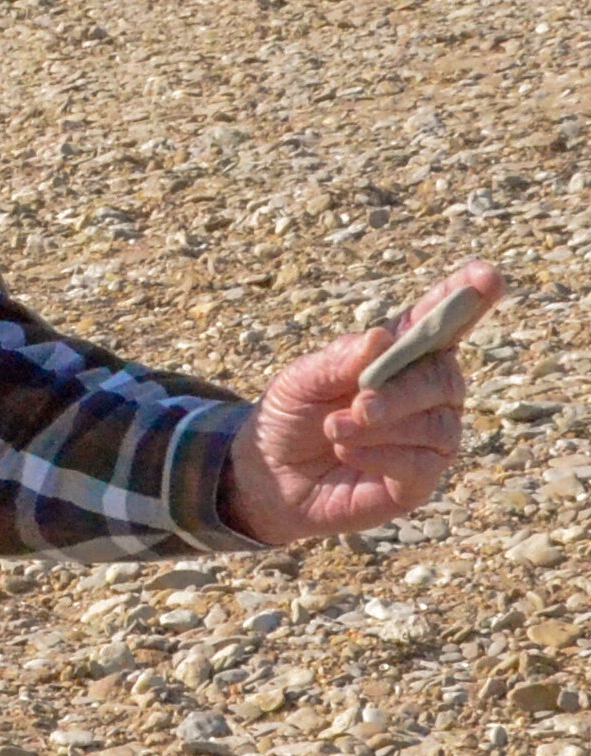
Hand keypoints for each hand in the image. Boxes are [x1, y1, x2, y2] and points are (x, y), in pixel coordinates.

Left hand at [221, 263, 504, 545]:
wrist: (267, 478)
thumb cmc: (290, 417)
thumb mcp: (300, 381)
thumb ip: (338, 360)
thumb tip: (381, 338)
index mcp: (401, 356)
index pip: (441, 323)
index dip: (467, 298)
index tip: (488, 276)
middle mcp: (427, 394)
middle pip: (444, 380)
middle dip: (402, 391)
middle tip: (359, 404)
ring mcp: (429, 438)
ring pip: (435, 425)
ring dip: (381, 427)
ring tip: (335, 429)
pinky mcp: (419, 479)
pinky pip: (421, 464)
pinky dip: (380, 456)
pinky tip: (347, 453)